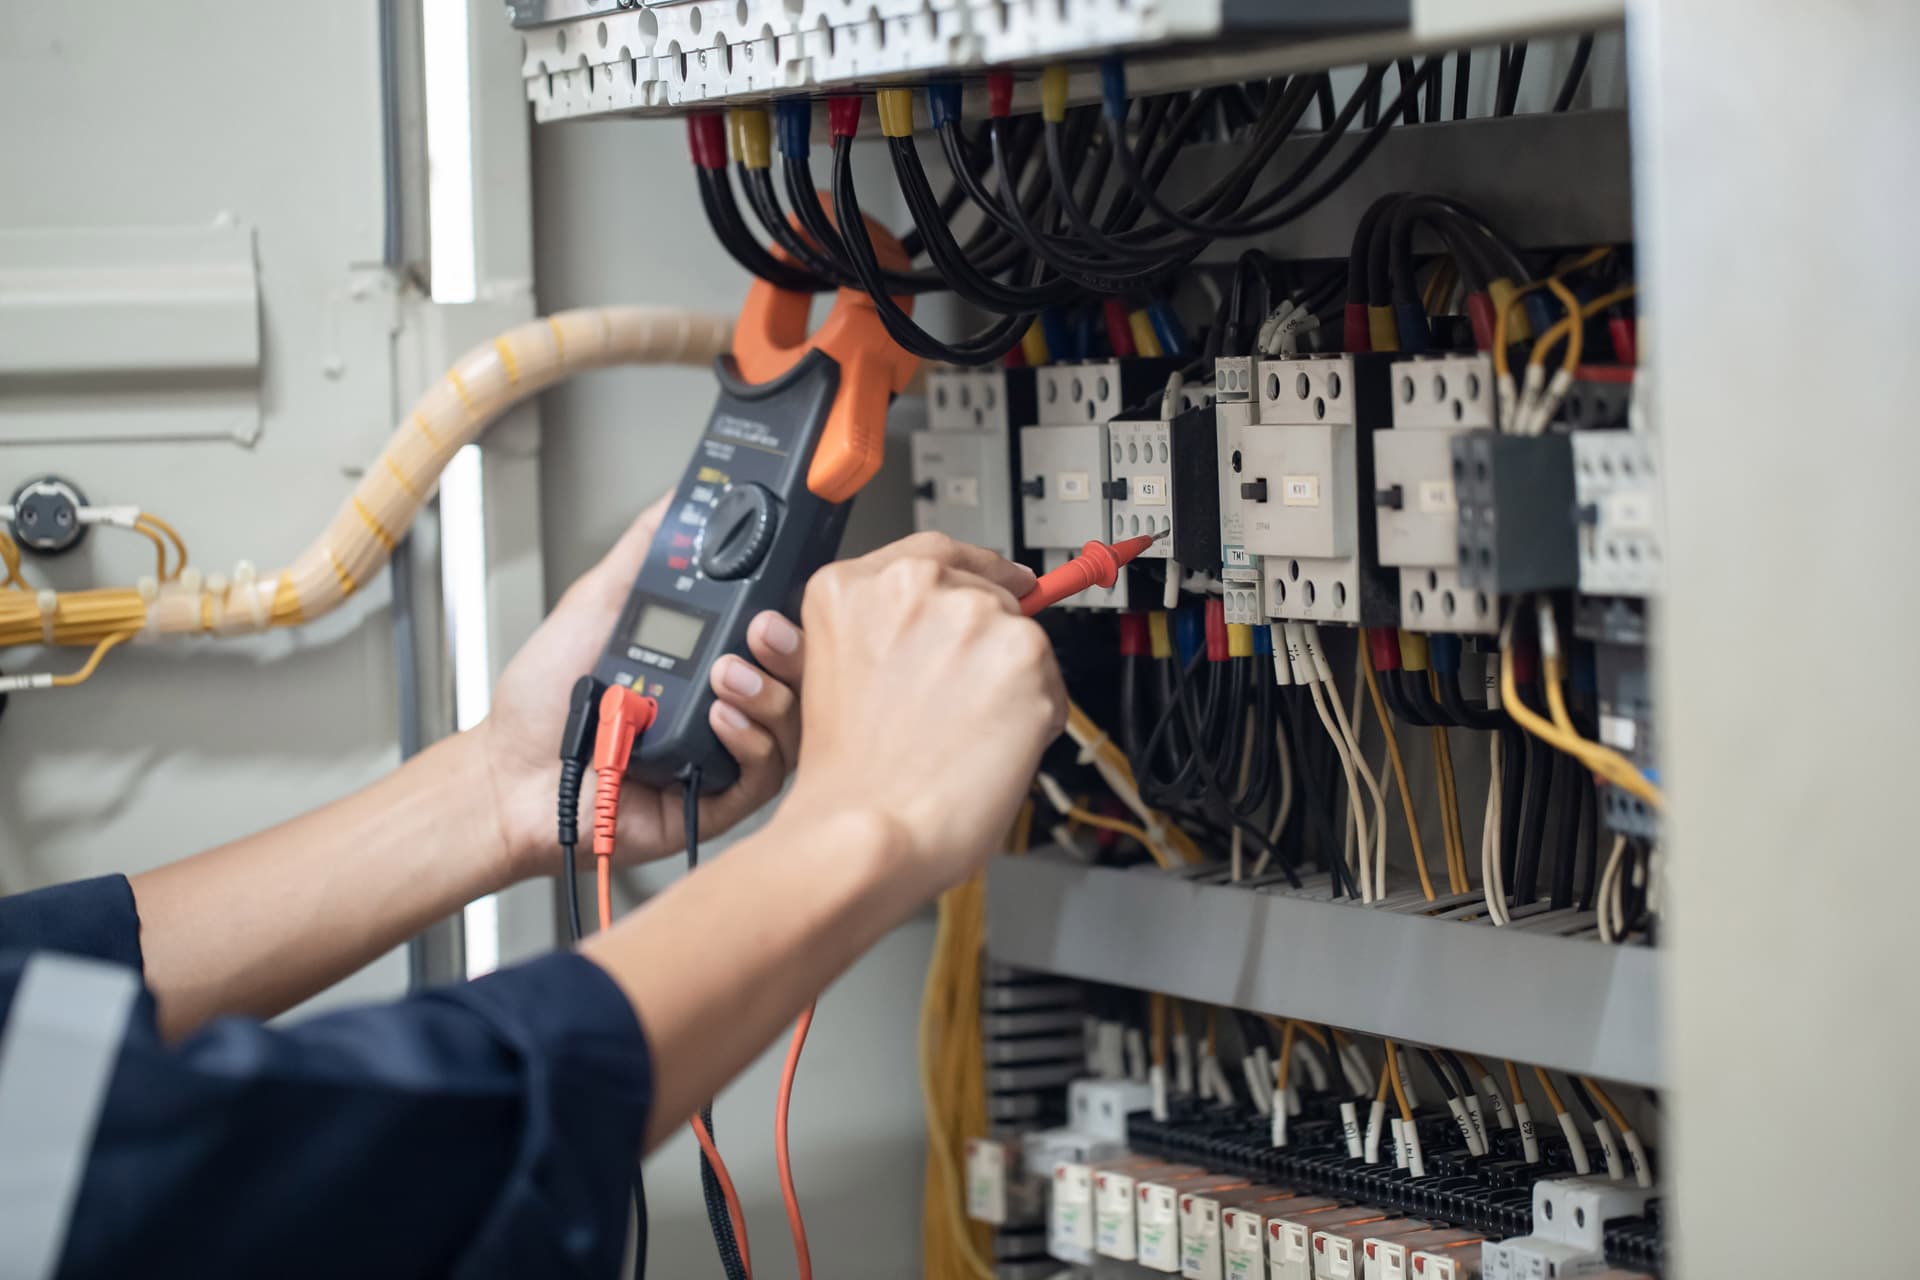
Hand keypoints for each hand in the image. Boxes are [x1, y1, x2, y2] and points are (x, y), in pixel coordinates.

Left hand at [478, 494, 804, 881]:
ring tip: (725, 675)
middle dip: (793, 647)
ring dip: (768, 693)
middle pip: (801, 676)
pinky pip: (765, 774)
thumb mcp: (597, 603)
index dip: (794, 610)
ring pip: (793, 723)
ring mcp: (726, 752)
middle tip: (761, 628)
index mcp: (709, 657)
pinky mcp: (720, 801)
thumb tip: (679, 496)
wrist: (511, 774)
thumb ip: (643, 551)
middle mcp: (726, 702)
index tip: (783, 585)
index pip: (779, 630)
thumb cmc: (545, 702)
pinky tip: (717, 720)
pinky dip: (749, 741)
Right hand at [777, 532, 1061, 896]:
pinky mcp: (1024, 654)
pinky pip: (1050, 681)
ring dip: (1009, 681)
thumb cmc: (847, 779)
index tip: (1001, 580)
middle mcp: (912, 587)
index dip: (974, 571)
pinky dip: (1036, 716)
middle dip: (984, 643)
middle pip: (983, 592)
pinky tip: (992, 747)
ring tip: (965, 735)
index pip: (933, 553)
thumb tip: (944, 624)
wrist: (869, 831)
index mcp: (851, 588)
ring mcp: (972, 616)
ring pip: (1019, 637)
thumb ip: (884, 631)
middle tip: (962, 702)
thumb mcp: (833, 674)